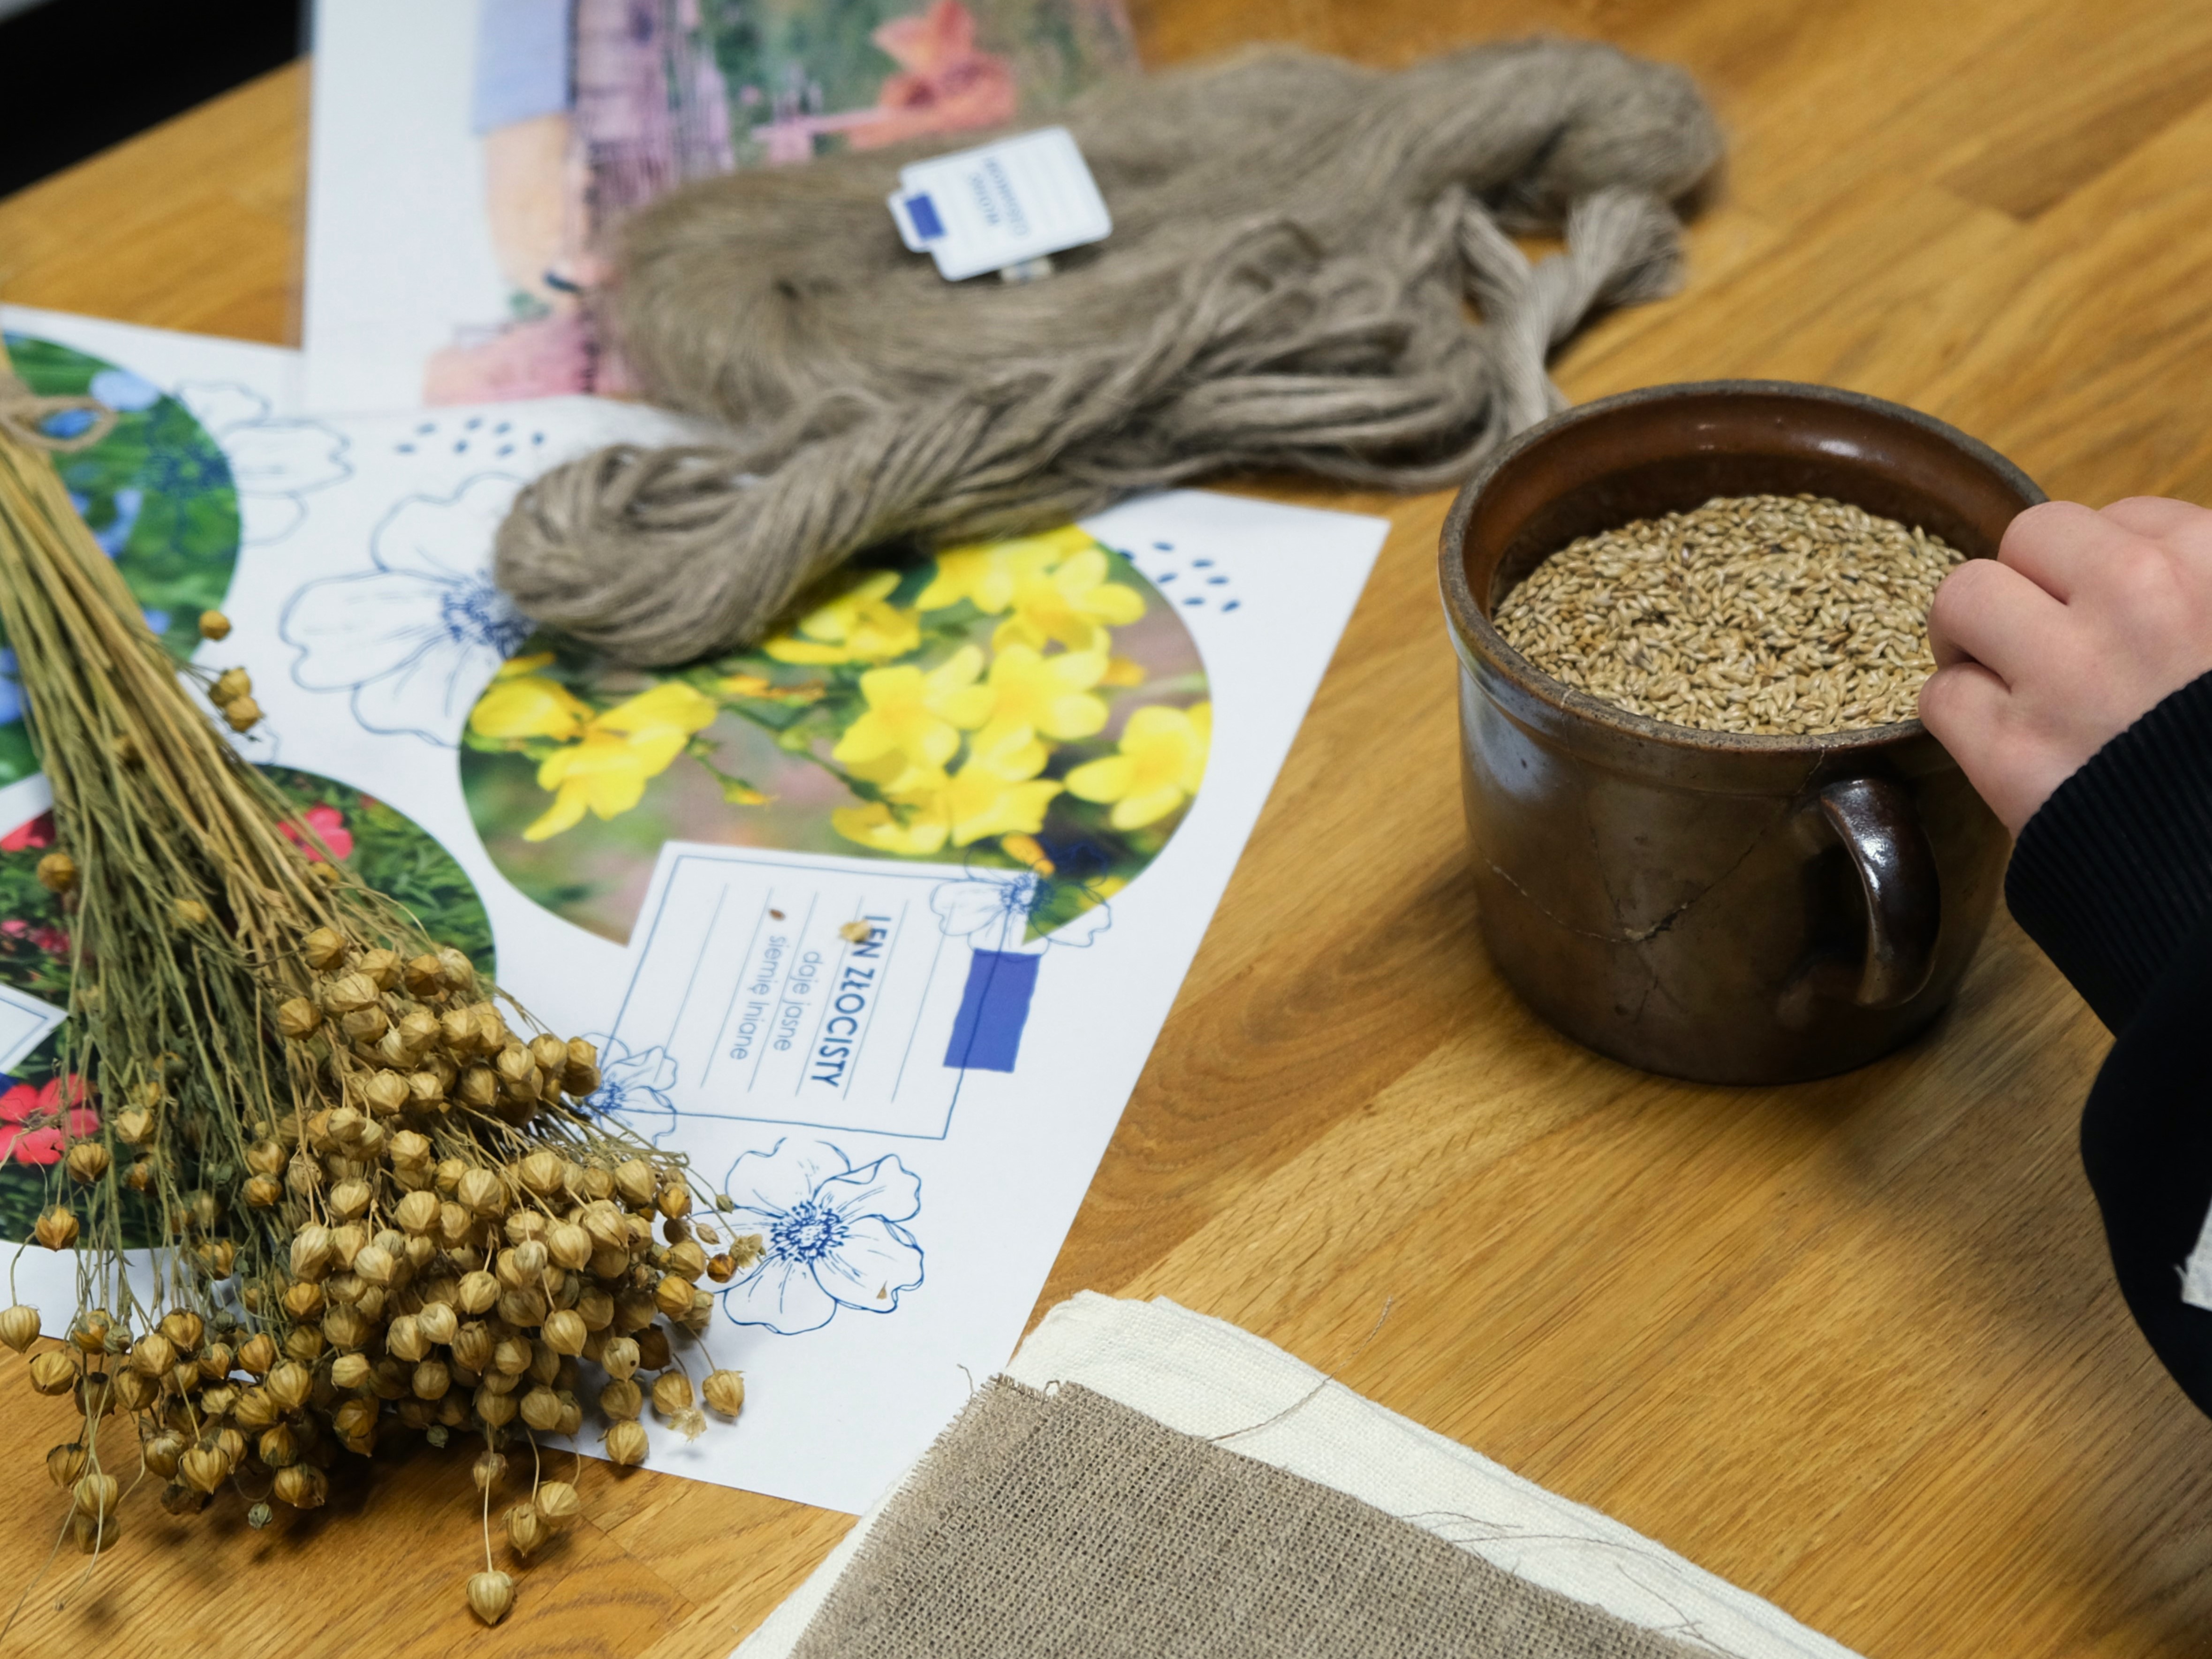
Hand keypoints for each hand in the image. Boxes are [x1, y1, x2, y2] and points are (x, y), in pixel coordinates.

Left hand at [1919, 497, 2211, 835]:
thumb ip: (2208, 607)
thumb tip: (2170, 579)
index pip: (2133, 517)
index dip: (2107, 563)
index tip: (2109, 604)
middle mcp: (2144, 598)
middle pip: (2035, 537)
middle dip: (2029, 580)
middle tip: (2039, 630)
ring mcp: (2072, 673)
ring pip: (1965, 595)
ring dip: (1970, 632)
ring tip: (1997, 669)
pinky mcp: (2013, 753)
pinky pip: (1942, 695)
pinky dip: (1957, 713)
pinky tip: (1995, 735)